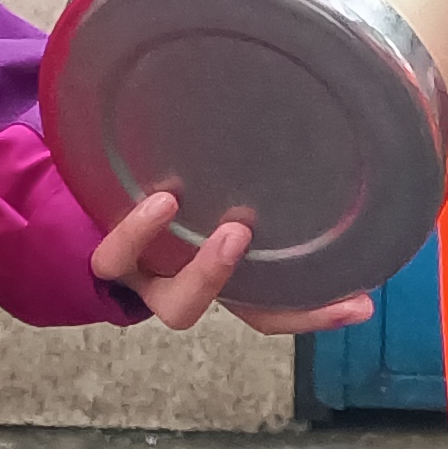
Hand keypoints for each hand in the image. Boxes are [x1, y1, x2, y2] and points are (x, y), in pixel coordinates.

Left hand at [90, 190, 374, 335]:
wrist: (85, 213)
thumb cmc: (168, 191)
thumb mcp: (212, 188)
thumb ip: (256, 183)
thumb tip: (326, 136)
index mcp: (224, 279)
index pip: (278, 309)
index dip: (320, 311)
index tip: (362, 302)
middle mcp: (190, 286)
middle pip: (241, 311)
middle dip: (271, 299)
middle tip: (266, 243)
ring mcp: (152, 280)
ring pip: (174, 299)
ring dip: (202, 270)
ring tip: (204, 216)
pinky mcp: (112, 258)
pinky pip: (118, 256)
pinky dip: (138, 231)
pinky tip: (161, 200)